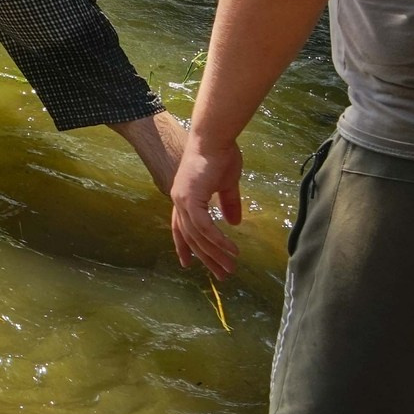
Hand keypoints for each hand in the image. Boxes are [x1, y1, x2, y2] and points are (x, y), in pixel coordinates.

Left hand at [170, 135, 243, 277]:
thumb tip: (233, 223)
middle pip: (190, 237)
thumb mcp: (226, 184)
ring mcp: (182, 199)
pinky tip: (230, 250)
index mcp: (184, 197)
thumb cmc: (220, 155)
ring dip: (215, 253)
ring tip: (231, 267)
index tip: (188, 264)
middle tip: (221, 274)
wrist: (214, 138)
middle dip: (206, 258)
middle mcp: (179, 201)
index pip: (180, 228)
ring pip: (198, 235)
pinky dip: (217, 240)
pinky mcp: (191, 198)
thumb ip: (228, 203)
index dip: (184, 246)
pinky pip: (203, 226)